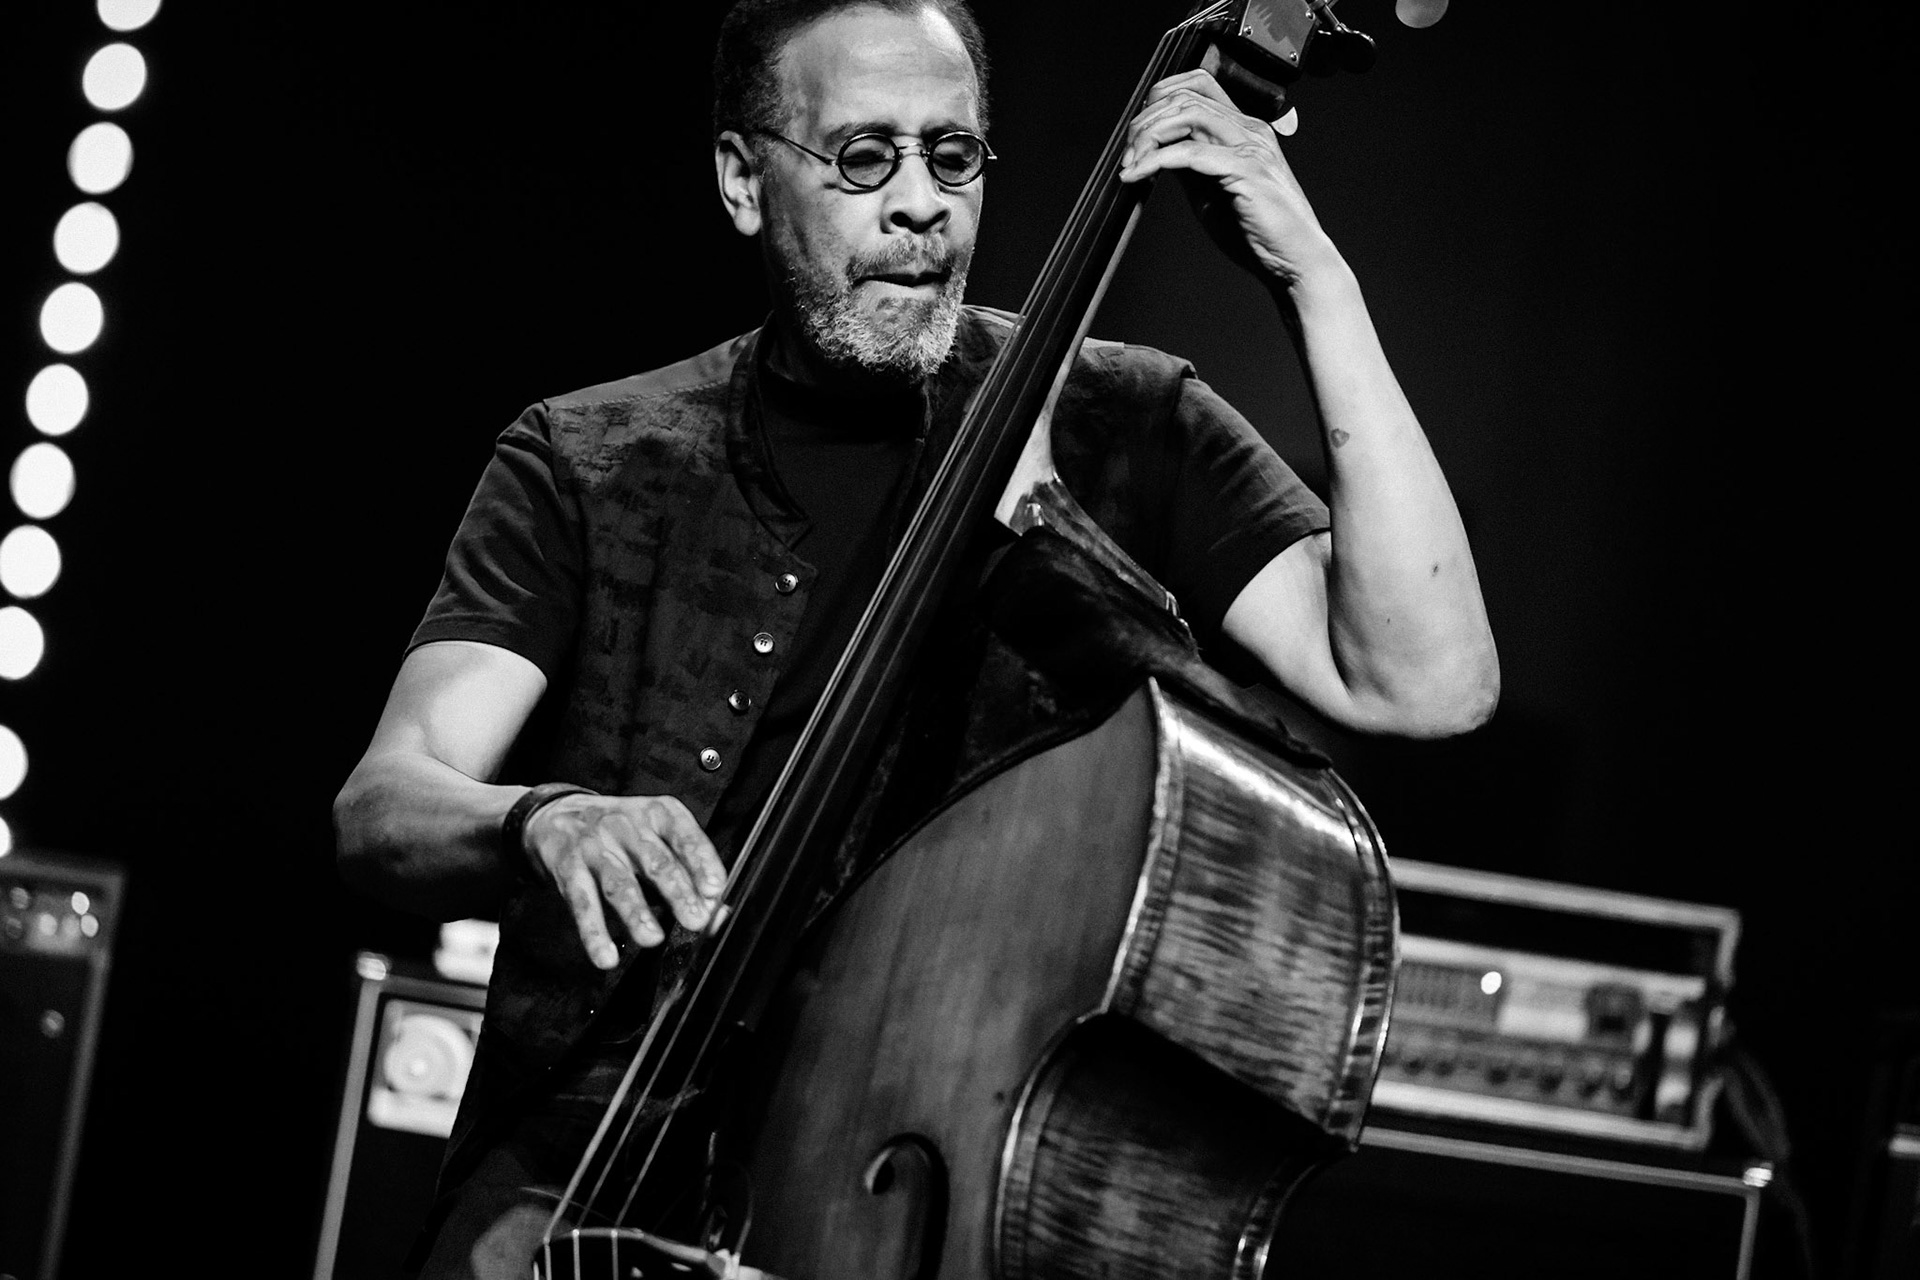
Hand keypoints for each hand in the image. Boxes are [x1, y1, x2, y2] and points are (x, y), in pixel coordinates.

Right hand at [521, 792, 726, 968]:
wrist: (557, 815)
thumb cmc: (622, 833)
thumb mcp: (658, 838)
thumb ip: (689, 872)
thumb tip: (719, 913)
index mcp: (658, 814)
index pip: (685, 837)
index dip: (702, 863)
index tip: (714, 889)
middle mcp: (628, 826)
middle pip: (656, 862)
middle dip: (678, 893)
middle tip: (695, 920)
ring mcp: (596, 846)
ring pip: (619, 883)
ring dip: (637, 913)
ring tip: (652, 938)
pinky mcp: (568, 869)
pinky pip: (582, 903)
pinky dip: (594, 933)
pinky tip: (605, 955)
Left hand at [1117, 70, 1339, 290]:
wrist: (1294, 261)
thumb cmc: (1258, 232)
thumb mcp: (1211, 193)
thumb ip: (1189, 168)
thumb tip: (1154, 153)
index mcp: (1243, 130)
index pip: (1198, 86)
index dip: (1160, 99)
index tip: (1136, 133)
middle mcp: (1248, 130)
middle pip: (1185, 97)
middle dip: (1145, 121)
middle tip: (1126, 154)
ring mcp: (1250, 146)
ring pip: (1187, 114)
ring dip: (1148, 135)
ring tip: (1130, 163)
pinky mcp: (1246, 169)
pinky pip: (1191, 152)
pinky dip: (1156, 161)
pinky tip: (1138, 175)